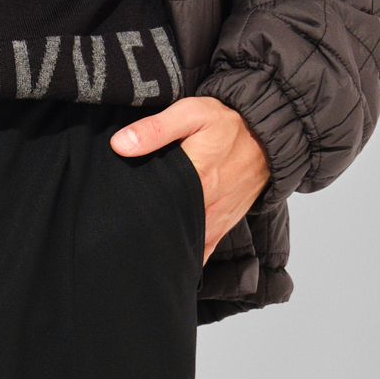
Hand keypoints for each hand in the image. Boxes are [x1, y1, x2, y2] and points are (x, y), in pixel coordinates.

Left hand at [111, 96, 269, 261]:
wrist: (268, 134)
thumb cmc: (227, 123)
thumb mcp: (191, 114)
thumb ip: (156, 129)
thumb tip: (120, 145)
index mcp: (195, 178)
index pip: (155, 207)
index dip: (132, 216)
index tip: (111, 220)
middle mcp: (206, 205)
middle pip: (167, 230)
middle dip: (143, 236)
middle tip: (118, 240)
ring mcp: (216, 219)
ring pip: (185, 245)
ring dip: (165, 250)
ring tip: (139, 256)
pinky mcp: (223, 225)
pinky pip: (203, 251)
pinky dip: (188, 260)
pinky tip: (169, 264)